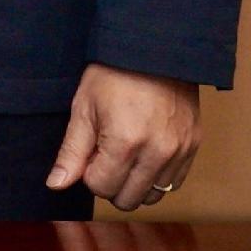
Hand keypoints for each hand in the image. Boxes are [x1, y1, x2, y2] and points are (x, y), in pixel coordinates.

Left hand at [48, 63, 200, 211]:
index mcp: (125, 143)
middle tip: (106, 155)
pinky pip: (174, 182)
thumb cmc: (113, 76)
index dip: (89, 174)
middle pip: (128, 199)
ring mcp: (180, 150)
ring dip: (135, 184)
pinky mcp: (194, 146)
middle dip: (111, 183)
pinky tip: (145, 155)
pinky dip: (157, 177)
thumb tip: (56, 185)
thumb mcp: (83, 109)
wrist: (154, 51)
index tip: (91, 153)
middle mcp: (158, 152)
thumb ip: (71, 152)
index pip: (101, 188)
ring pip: (153, 195)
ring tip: (127, 155)